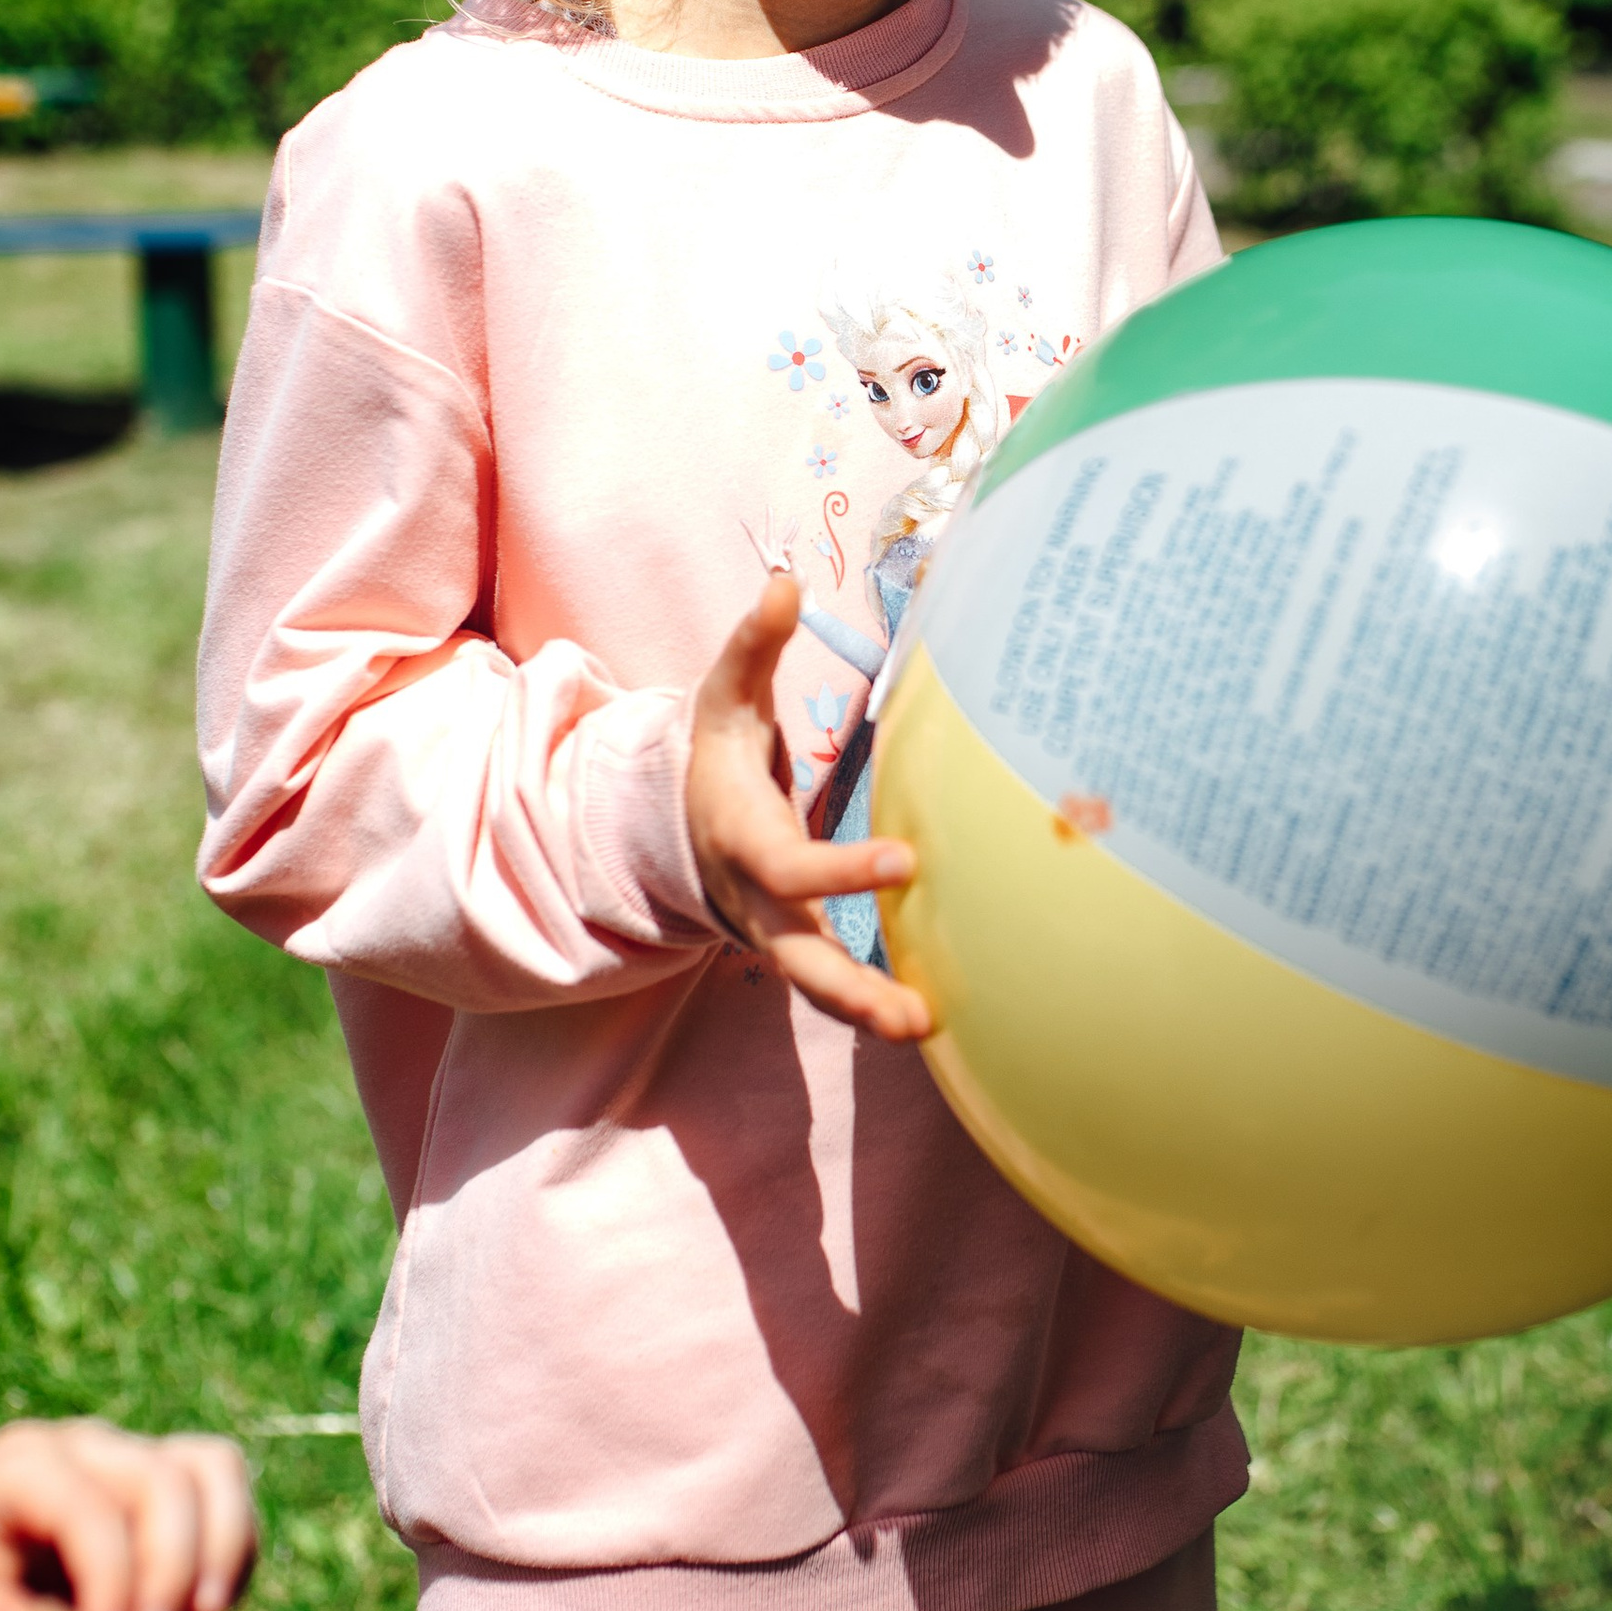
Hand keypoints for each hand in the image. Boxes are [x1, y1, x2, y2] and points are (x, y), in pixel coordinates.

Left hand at [0, 1417, 258, 1610]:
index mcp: (22, 1463)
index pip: (92, 1509)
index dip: (114, 1584)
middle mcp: (87, 1443)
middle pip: (167, 1480)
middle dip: (172, 1572)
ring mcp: (133, 1453)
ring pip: (214, 1469)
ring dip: (222, 1548)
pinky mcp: (166, 1479)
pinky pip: (224, 1494)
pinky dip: (230, 1552)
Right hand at [683, 574, 932, 1044]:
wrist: (674, 819)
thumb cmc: (715, 750)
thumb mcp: (723, 695)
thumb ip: (752, 644)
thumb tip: (783, 579)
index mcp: (743, 839)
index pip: (791, 865)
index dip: (843, 871)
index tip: (908, 861)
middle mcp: (757, 899)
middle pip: (798, 958)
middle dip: (850, 988)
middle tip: (914, 1014)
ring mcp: (776, 931)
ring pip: (816, 985)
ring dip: (868, 1012)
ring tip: (928, 1030)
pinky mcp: (801, 944)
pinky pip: (836, 981)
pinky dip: (875, 1002)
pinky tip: (937, 1015)